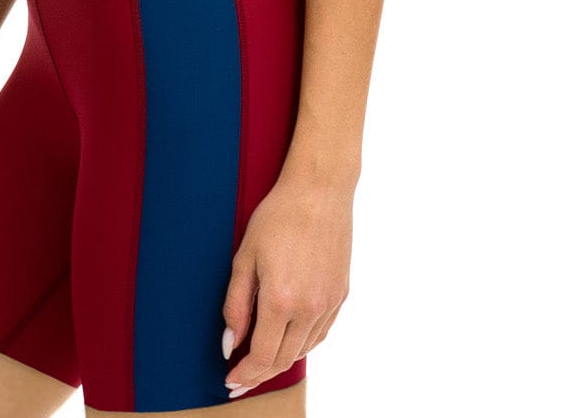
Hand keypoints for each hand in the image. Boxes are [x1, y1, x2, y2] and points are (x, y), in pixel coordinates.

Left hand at [221, 175, 352, 397]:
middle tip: (240, 378)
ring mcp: (329, 303)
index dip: (245, 373)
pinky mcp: (341, 295)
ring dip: (281, 361)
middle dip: (259, 373)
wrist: (320, 191)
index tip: (230, 381)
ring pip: (303, 350)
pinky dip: (302, 344)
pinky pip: (320, 334)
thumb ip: (236, 304)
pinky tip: (288, 341)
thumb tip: (230, 343)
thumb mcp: (245, 256)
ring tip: (260, 361)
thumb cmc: (277, 216)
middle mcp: (309, 308)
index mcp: (281, 300)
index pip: (262, 356)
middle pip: (283, 359)